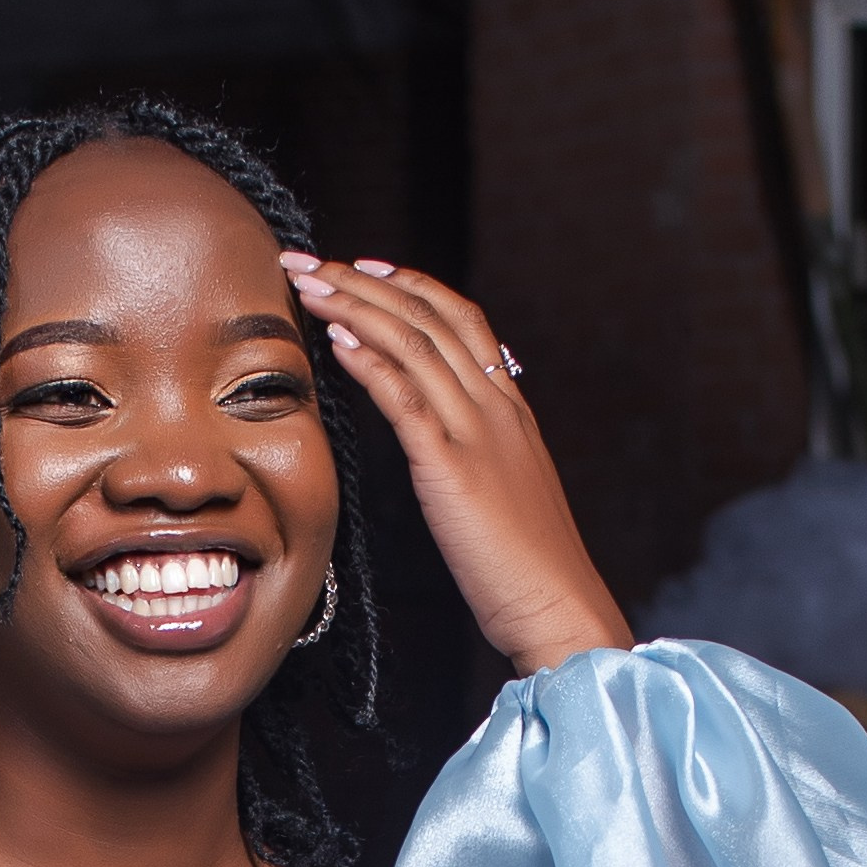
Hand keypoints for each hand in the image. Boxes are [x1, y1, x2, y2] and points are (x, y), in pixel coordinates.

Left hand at [280, 252, 630, 673]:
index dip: (410, 287)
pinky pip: (407, 400)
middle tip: (310, 259)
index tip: (363, 267)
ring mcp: (478, 434)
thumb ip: (474, 454)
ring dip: (355, 308)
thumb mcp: (503, 492)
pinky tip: (337, 341)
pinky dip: (370, 364)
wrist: (558, 606)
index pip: (462, 320)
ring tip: (308, 283)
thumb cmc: (527, 566)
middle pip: (430, 319)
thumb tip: (438, 440)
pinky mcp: (453, 470)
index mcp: (511, 409)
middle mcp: (498, 408)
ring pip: (415, 346)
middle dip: (363, 283)